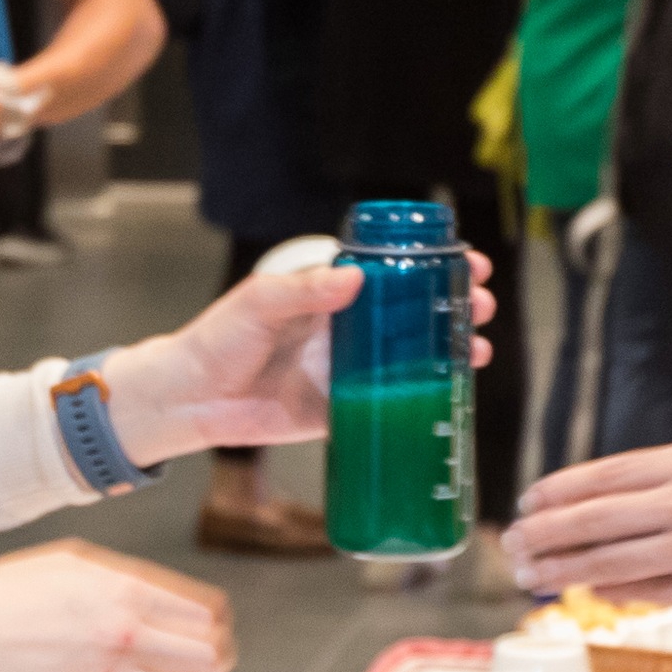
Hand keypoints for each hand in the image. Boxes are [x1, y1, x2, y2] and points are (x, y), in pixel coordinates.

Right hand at [0, 540, 232, 671]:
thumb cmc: (3, 595)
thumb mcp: (70, 561)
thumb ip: (124, 575)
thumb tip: (166, 595)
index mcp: (123, 592)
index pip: (205, 615)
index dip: (214, 627)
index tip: (208, 635)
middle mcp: (123, 636)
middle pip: (207, 659)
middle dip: (211, 664)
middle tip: (200, 670)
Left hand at [103, 250, 499, 463]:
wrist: (191, 399)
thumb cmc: (218, 339)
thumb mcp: (258, 303)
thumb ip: (303, 290)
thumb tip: (355, 278)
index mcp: (329, 295)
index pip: (392, 273)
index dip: (432, 266)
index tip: (466, 261)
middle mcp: (347, 330)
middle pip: (414, 314)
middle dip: (453, 306)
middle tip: (480, 304)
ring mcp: (348, 371)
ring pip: (413, 359)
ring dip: (451, 350)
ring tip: (479, 345)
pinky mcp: (342, 411)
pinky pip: (390, 405)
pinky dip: (424, 398)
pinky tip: (454, 392)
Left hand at [503, 440, 671, 621]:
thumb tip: (629, 499)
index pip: (607, 474)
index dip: (561, 490)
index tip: (530, 501)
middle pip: (596, 519)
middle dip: (546, 534)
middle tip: (514, 545)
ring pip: (612, 559)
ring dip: (565, 570)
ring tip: (534, 576)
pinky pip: (650, 589)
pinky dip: (615, 590)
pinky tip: (593, 591)